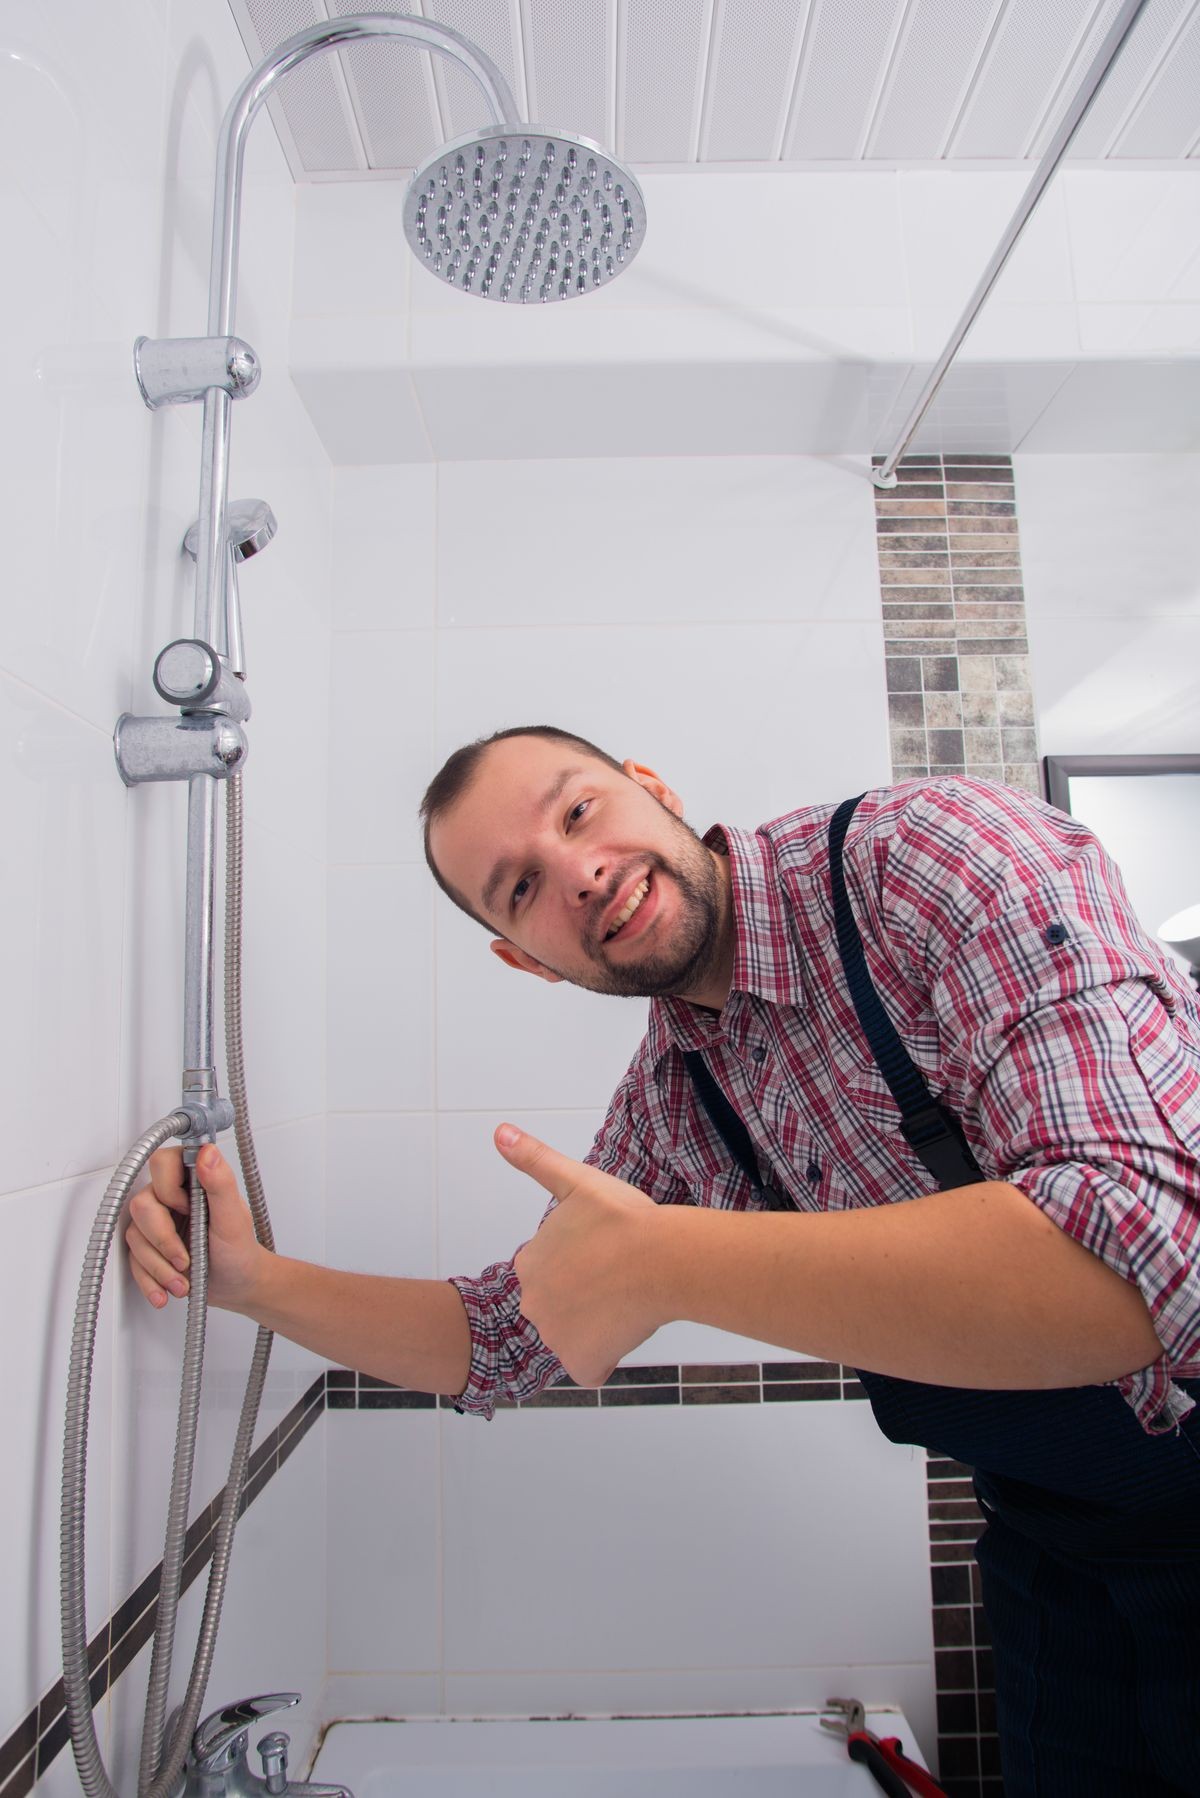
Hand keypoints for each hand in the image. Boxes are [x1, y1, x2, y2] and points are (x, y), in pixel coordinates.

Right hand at [124, 1143, 262, 1311]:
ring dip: (158, 1267)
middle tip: (186, 1260)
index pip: (161, 1163)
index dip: (168, 1190)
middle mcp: (170, 1197)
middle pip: (141, 1205)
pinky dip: (149, 1281)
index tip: (188, 1210)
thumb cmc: (239, 1250)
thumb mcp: (233, 1218)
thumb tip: (208, 1152)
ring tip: (183, 1282)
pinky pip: (133, 1261)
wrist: (236, 1284)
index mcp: (193, 1179)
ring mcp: (156, 1222)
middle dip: (163, 1241)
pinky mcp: (148, 1247)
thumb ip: (221, 1184)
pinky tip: (165, 1292)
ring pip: (134, 1237)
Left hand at [495, 1124, 666, 1386]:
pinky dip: (608, 1355)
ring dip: (599, 1326)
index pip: (553, 1275)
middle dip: (587, 1299)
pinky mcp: (580, 1364)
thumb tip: (498, 1131)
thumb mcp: (576, 1181)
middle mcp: (532, 1304)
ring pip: (578, 1336)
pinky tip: (626, 1327)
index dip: (584, 1266)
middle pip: (562, 1308)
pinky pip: (592, 1366)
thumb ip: (534, 1159)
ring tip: (626, 1300)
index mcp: (529, 1264)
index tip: (605, 1255)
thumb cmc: (625, 1220)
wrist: (663, 1259)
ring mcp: (554, 1338)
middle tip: (618, 1279)